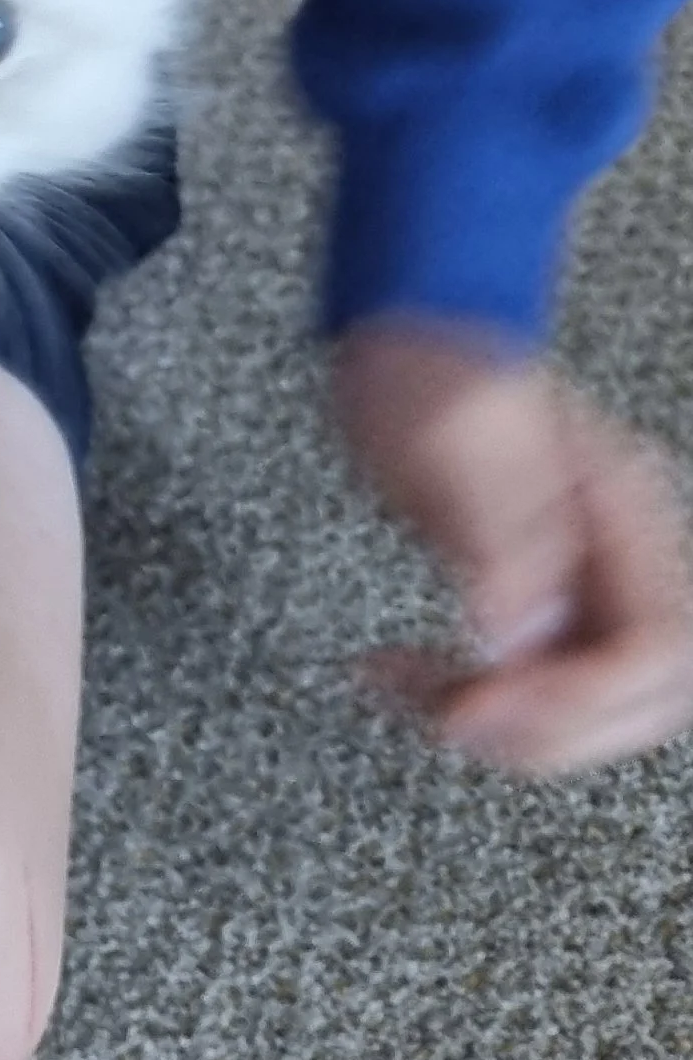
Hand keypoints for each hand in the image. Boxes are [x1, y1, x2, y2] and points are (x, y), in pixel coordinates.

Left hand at [330, 319, 692, 775]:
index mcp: (622, 510)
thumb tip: (514, 628)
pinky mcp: (540, 600)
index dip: (582, 696)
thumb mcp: (451, 431)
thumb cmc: (429, 361)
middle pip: (639, 698)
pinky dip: (469, 703)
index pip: (657, 646)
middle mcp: (619, 555)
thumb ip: (496, 528)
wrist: (405, 329)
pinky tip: (402, 677)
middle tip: (449, 710)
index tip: (483, 696)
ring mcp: (585, 581)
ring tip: (412, 690)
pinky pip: (532, 684)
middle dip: (547, 729)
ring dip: (506, 728)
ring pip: (586, 707)